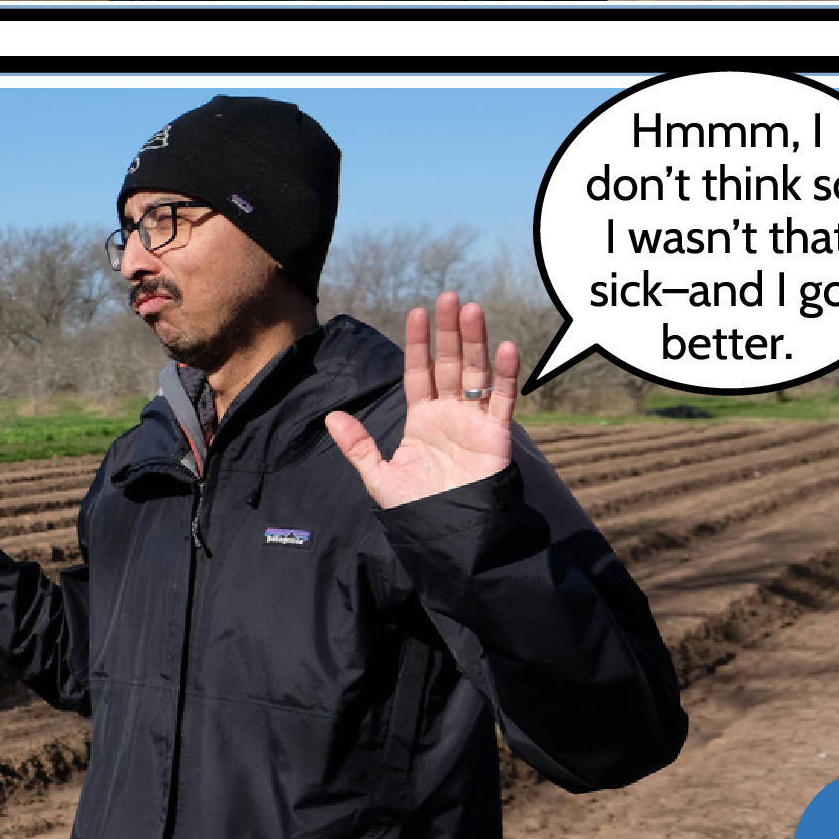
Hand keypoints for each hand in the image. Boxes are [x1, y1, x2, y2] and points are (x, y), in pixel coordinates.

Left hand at [323, 293, 519, 511]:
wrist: (451, 541)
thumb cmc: (419, 512)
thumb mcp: (382, 478)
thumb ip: (359, 447)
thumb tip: (331, 417)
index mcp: (422, 419)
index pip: (420, 371)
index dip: (418, 343)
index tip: (417, 312)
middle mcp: (450, 414)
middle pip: (450, 364)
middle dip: (449, 332)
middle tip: (450, 297)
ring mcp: (474, 423)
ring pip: (477, 374)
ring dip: (475, 342)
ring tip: (472, 310)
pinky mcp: (496, 437)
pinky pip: (503, 401)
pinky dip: (506, 375)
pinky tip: (507, 348)